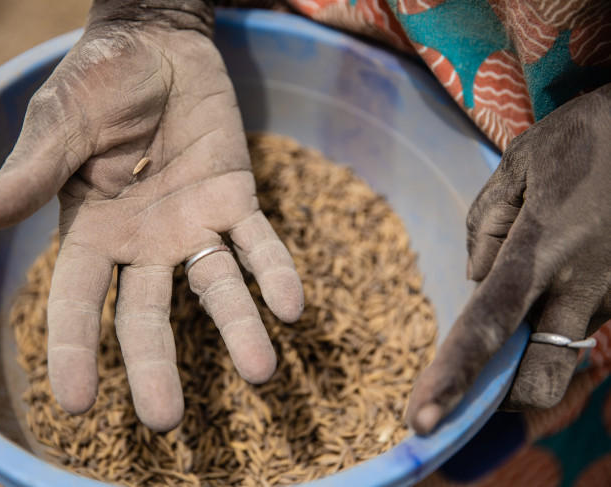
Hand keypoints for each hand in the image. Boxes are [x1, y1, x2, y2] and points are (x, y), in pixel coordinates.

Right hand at [0, 0, 303, 431]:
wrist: (156, 42)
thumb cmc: (98, 81)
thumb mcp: (60, 124)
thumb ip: (30, 174)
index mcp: (91, 230)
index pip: (78, 300)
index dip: (74, 349)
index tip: (75, 404)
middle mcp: (144, 242)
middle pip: (148, 313)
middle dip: (156, 364)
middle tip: (165, 420)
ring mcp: (193, 224)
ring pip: (215, 287)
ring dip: (238, 328)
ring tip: (261, 370)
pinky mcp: (235, 198)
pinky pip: (259, 241)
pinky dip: (274, 271)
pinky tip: (292, 307)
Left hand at [407, 84, 610, 433]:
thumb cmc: (589, 136)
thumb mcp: (523, 162)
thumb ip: (487, 223)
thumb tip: (475, 279)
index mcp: (544, 247)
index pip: (489, 324)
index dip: (454, 376)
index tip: (424, 421)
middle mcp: (583, 285)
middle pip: (539, 377)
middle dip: (505, 393)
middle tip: (478, 376)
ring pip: (563, 346)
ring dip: (534, 335)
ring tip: (546, 259)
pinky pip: (584, 318)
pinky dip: (561, 306)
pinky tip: (569, 257)